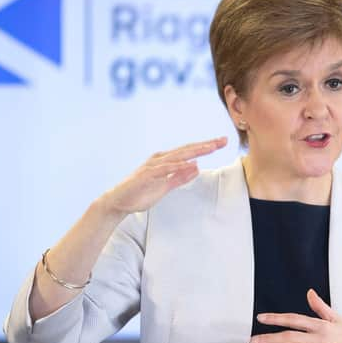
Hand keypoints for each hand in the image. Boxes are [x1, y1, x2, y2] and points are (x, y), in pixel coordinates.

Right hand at [98, 137, 226, 216]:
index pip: (190, 152)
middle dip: (206, 144)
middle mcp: (161, 159)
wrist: (118, 203)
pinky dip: (178, 165)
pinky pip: (165, 168)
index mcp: (166, 161)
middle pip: (188, 150)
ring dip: (195, 151)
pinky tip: (191, 163)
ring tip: (211, 147)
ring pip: (179, 155)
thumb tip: (196, 168)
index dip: (206, 147)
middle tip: (223, 140)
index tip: (222, 143)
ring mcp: (153, 166)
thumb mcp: (166, 187)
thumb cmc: (140, 194)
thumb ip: (180, 178)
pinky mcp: (147, 174)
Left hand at [250, 289, 341, 342]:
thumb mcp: (337, 320)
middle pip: (289, 338)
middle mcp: (318, 341)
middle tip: (254, 340)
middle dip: (269, 339)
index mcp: (320, 326)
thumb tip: (309, 293)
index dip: (276, 318)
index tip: (261, 318)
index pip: (294, 320)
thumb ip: (321, 307)